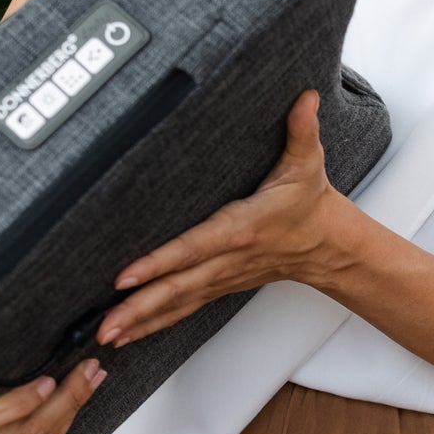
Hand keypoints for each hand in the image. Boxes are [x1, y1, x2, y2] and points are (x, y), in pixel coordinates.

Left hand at [97, 92, 345, 346]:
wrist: (328, 245)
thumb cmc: (311, 204)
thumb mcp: (309, 162)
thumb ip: (301, 129)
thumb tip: (304, 97)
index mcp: (242, 228)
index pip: (193, 248)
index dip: (159, 263)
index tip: (126, 275)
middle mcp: (228, 259)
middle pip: (178, 288)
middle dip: (139, 307)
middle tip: (104, 324)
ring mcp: (223, 277)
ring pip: (177, 304)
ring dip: (141, 322)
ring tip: (106, 336)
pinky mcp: (220, 286)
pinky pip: (183, 308)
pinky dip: (154, 323)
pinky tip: (129, 334)